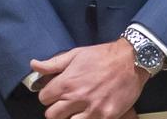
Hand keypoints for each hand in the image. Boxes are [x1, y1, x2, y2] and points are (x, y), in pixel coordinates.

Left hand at [31, 39, 147, 118]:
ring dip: (71, 117)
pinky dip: (87, 118)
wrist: (133, 60)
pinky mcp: (105, 116)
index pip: (43, 98)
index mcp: (66, 82)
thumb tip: (33, 65)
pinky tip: (91, 112)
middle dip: (58, 109)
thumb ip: (53, 64)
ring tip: (79, 109)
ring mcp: (92, 108)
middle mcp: (76, 97)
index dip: (50, 95)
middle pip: (52, 115)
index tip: (58, 92)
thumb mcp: (76, 54)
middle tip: (68, 102)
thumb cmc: (103, 56)